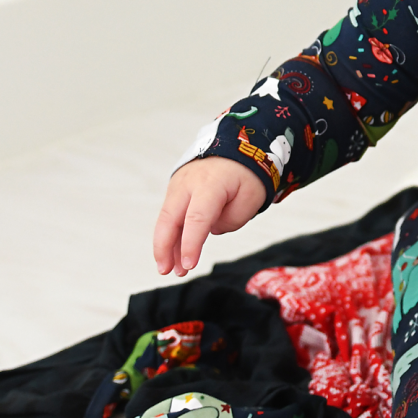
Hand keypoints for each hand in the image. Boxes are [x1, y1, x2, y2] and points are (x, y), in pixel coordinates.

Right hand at [152, 157, 265, 276]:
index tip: (189, 265)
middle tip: (166, 271)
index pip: (196, 218)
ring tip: (173, 270)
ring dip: (168, 246)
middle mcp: (188, 184)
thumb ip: (233, 219)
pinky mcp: (176, 190)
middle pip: (170, 219)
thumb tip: (212, 230)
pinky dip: (173, 235)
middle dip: (164, 248)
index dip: (190, 243)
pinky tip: (175, 255)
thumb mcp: (253, 196)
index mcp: (210, 184)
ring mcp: (178, 186)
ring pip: (167, 220)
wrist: (233, 146)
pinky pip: (172, 216)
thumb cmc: (245, 173)